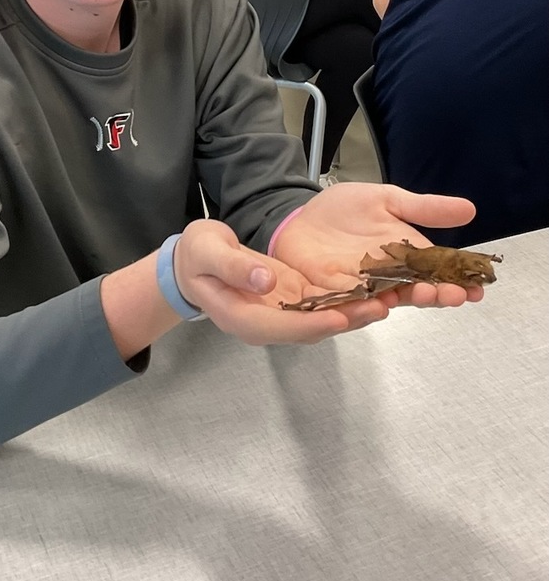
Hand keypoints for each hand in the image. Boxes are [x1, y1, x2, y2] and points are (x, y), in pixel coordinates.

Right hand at [172, 217, 395, 346]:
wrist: (195, 260)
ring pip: (320, 318)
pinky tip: (370, 287)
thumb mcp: (208, 252)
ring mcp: (279, 313)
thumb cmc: (197, 255)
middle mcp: (265, 322)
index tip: (339, 316)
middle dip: (345, 320)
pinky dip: (345, 298)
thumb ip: (234, 267)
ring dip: (353, 312)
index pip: (281, 326)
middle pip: (309, 328)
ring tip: (387, 299)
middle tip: (381, 307)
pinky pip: (320, 304)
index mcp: (241, 317)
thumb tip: (265, 281)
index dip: (311, 323)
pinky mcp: (290, 299)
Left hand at [271, 182, 481, 313]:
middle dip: (431, 297)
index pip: (435, 276)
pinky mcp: (325, 294)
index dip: (455, 284)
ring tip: (405, 300)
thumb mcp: (386, 200)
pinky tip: (363, 308)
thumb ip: (423, 209)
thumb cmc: (343, 210)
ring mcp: (354, 290)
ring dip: (392, 304)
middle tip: (446, 294)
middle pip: (411, 295)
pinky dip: (350, 310)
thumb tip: (469, 210)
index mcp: (403, 260)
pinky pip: (339, 306)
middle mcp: (383, 281)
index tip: (476, 289)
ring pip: (378, 305)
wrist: (300, 214)